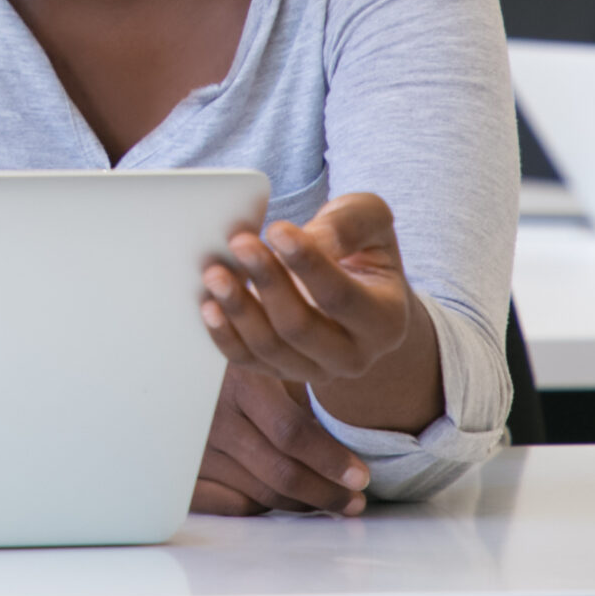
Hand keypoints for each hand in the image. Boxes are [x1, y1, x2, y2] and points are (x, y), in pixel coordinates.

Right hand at [192, 365, 369, 517]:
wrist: (174, 352)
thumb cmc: (236, 352)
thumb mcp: (271, 358)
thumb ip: (302, 391)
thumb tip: (351, 432)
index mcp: (241, 382)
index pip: (292, 433)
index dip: (331, 460)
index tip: (361, 476)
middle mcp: (214, 417)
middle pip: (279, 471)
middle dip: (326, 492)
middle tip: (355, 500)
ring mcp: (195, 447)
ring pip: (260, 494)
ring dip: (301, 503)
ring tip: (330, 501)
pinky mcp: (184, 469)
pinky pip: (230, 505)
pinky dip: (262, 507)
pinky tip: (284, 499)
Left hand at [198, 193, 421, 396]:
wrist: (357, 291)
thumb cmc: (360, 248)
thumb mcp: (370, 223)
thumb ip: (348, 224)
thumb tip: (309, 241)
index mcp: (385, 320)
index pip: (341, 296)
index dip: (307, 263)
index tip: (277, 229)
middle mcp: (354, 356)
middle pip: (301, 327)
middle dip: (267, 283)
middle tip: (239, 243)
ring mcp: (316, 371)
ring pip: (271, 349)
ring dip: (239, 309)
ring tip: (215, 272)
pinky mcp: (282, 372)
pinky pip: (249, 362)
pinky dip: (225, 336)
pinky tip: (209, 306)